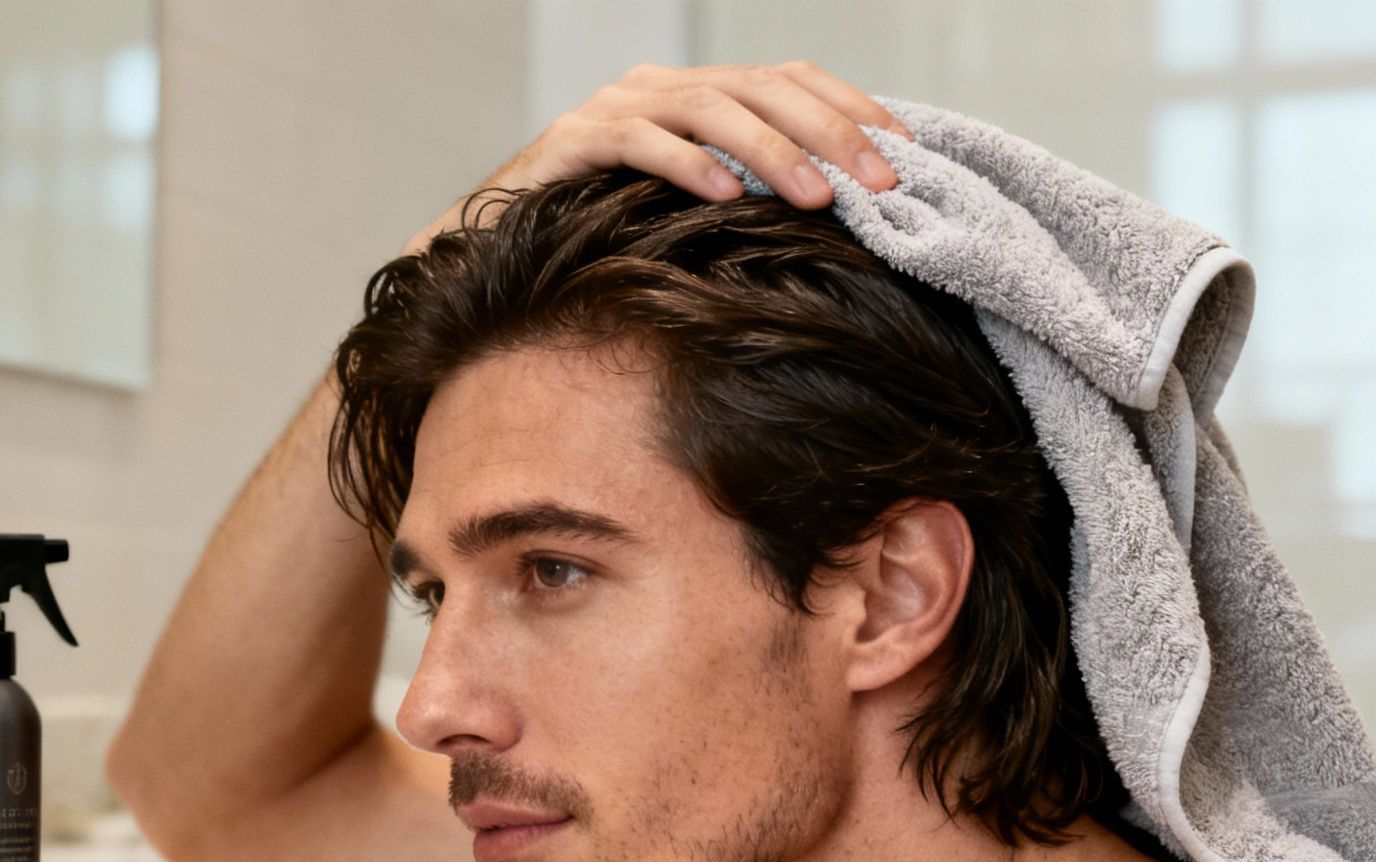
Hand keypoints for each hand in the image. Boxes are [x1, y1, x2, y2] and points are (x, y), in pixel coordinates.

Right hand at [404, 61, 911, 254]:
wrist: (490, 247)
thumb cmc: (598, 235)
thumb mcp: (684, 212)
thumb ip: (744, 196)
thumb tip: (838, 219)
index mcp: (693, 93)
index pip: (789, 79)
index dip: (850, 109)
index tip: (905, 156)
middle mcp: (657, 87)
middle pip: (759, 87)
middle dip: (828, 133)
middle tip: (878, 183)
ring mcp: (613, 109)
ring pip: (708, 109)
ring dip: (770, 152)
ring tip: (814, 196)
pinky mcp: (572, 141)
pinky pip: (638, 143)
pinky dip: (684, 165)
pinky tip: (721, 195)